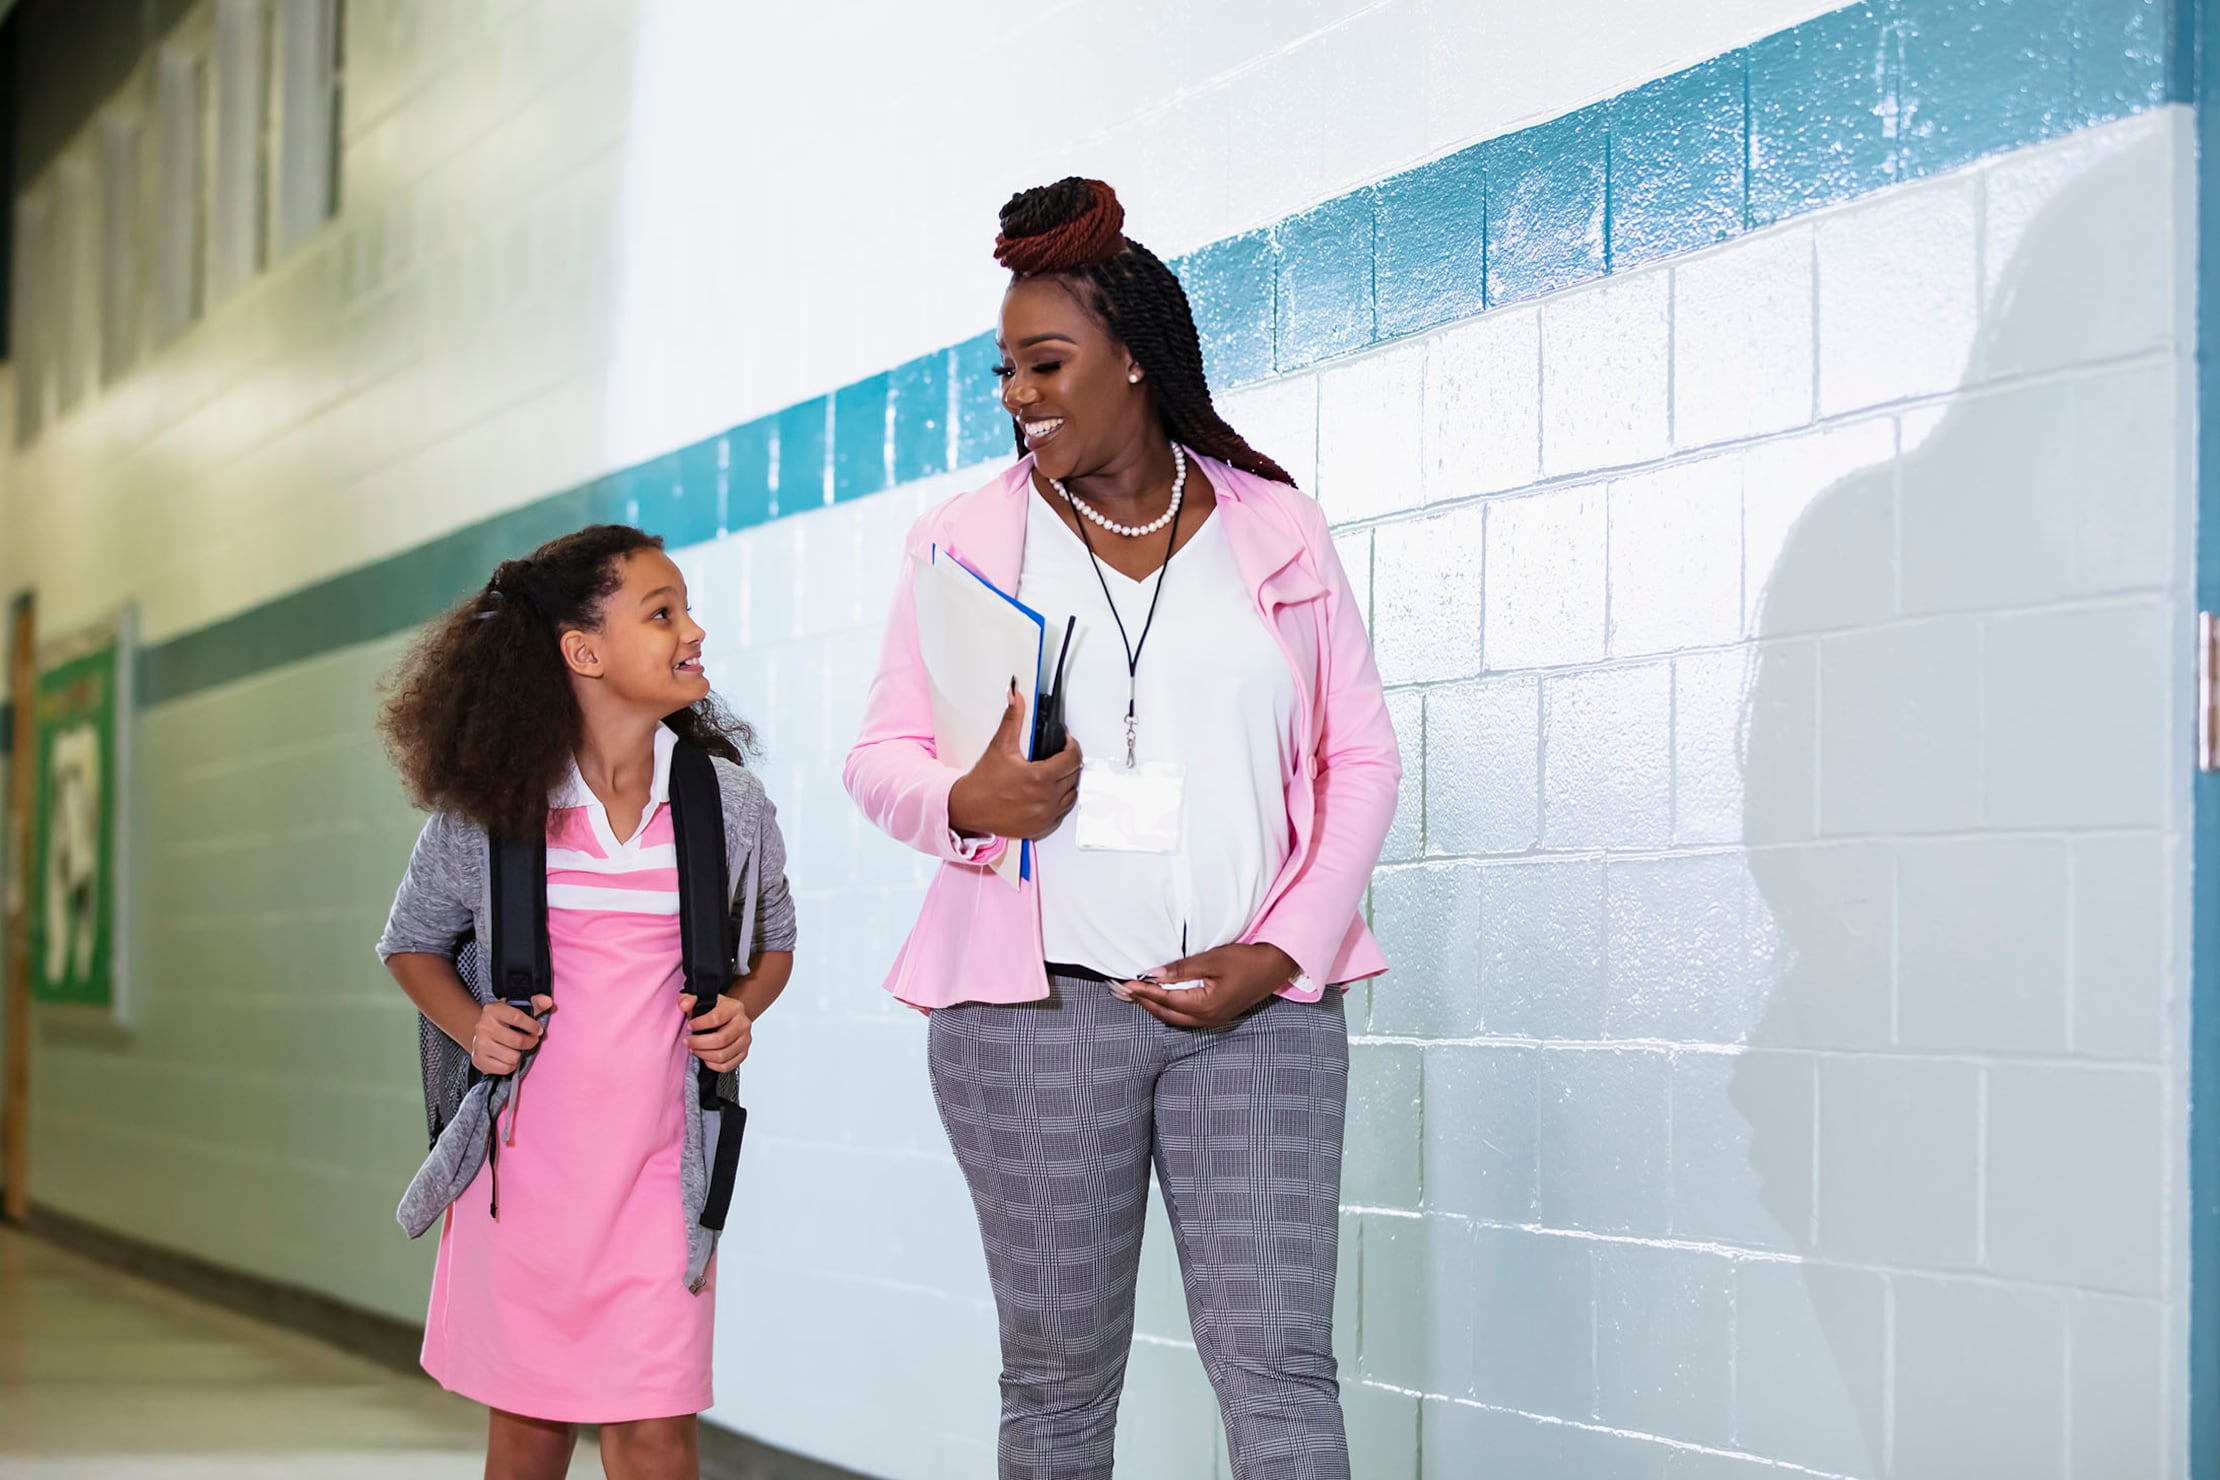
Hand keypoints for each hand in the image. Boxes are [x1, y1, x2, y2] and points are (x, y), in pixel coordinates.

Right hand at [469, 995, 552, 1074]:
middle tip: (531, 1040)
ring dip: (519, 1054)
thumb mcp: (518, 1008)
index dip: (532, 1026)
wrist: (481, 1034)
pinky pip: (505, 1068)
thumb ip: (535, 1003)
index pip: (517, 1017)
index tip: (538, 1030)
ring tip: (517, 1049)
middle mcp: (483, 1026)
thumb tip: (548, 1002)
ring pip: (512, 1057)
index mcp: (493, 1010)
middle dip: (530, 1042)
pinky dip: (511, 1065)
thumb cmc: (505, 1021)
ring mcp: (479, 1044)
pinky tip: (508, 1057)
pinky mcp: (479, 1060)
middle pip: (517, 1041)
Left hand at [678, 992, 753, 1072]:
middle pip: (721, 1039)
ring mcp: (745, 1040)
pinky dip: (712, 1064)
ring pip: (723, 1055)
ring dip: (704, 1054)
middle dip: (699, 1043)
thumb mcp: (702, 999)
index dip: (699, 1025)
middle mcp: (743, 1024)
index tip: (689, 1026)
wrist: (730, 1017)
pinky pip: (727, 1066)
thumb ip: (689, 999)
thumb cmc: (715, 1009)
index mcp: (734, 1008)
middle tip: (688, 1041)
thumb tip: (684, 1005)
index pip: (716, 1018)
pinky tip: (705, 1056)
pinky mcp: (743, 1053)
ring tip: (694, 1049)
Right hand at [947, 683, 1082, 840]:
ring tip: (1054, 774)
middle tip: (1058, 756)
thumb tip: (1016, 698)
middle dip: (1069, 762)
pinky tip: (1049, 793)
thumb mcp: (1000, 746)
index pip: (1073, 759)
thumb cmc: (983, 783)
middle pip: (1074, 776)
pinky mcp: (1042, 827)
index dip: (1072, 746)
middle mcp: (1045, 799)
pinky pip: (1062, 812)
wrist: (968, 809)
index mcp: (1039, 778)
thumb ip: (1013, 719)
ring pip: (1071, 795)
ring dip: (1067, 783)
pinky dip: (1060, 802)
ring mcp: (1045, 816)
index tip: (1067, 742)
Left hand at [1116, 945, 1299, 1029]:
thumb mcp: (1212, 960)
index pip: (1164, 998)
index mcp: (1204, 1006)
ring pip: (1174, 1018)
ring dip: (1154, 1007)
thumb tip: (1153, 974)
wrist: (1274, 968)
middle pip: (1165, 1013)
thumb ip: (1181, 969)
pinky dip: (1168, 1009)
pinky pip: (1184, 1018)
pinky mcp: (1216, 1016)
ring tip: (1136, 996)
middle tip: (1122, 992)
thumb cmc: (1245, 961)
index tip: (1124, 983)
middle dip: (1142, 1002)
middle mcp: (1206, 1018)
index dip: (1142, 991)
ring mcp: (1212, 1020)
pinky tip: (1161, 1000)